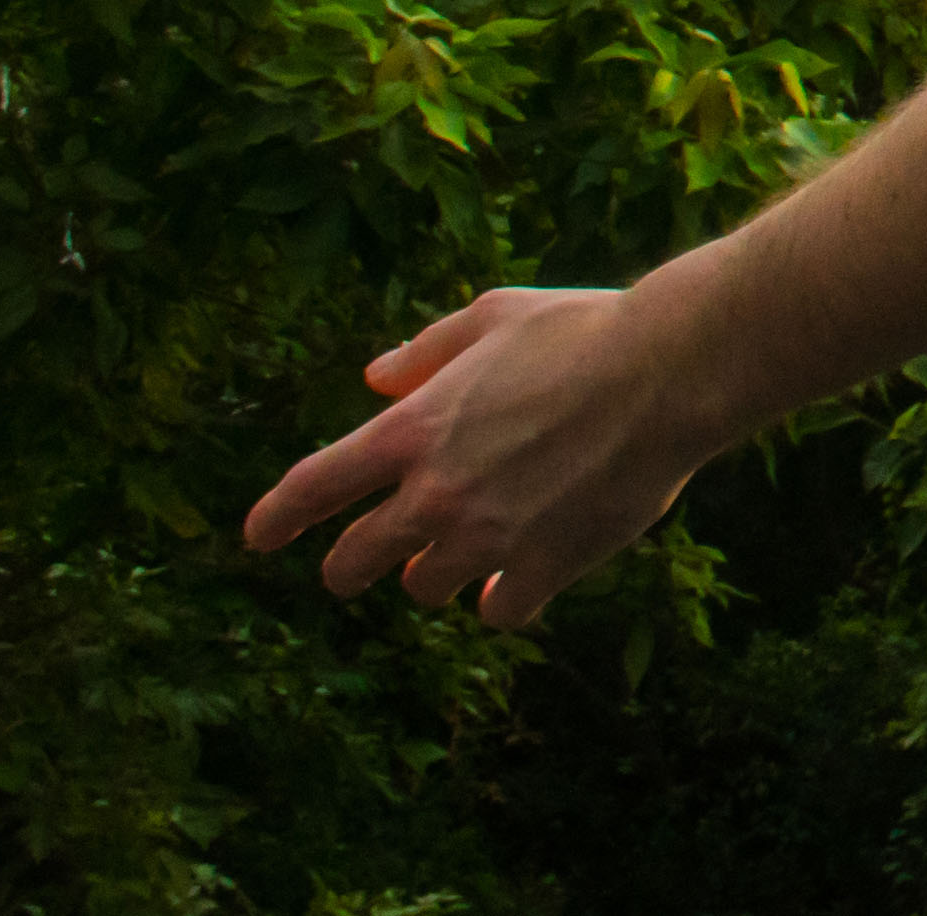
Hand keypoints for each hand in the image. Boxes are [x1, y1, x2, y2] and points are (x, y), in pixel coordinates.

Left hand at [242, 285, 718, 627]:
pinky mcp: (541, 567)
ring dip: (436, 573)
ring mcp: (485, 537)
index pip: (313, 485)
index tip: (258, 538)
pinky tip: (518, 585)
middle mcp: (434, 492)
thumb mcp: (495, 316)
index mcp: (412, 428)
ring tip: (461, 560)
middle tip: (357, 567)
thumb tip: (376, 377)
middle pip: (354, 559)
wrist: (669, 371)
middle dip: (348, 567)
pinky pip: (500, 609)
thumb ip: (428, 350)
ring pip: (425, 587)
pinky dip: (503, 598)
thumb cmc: (584, 329)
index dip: (277, 516)